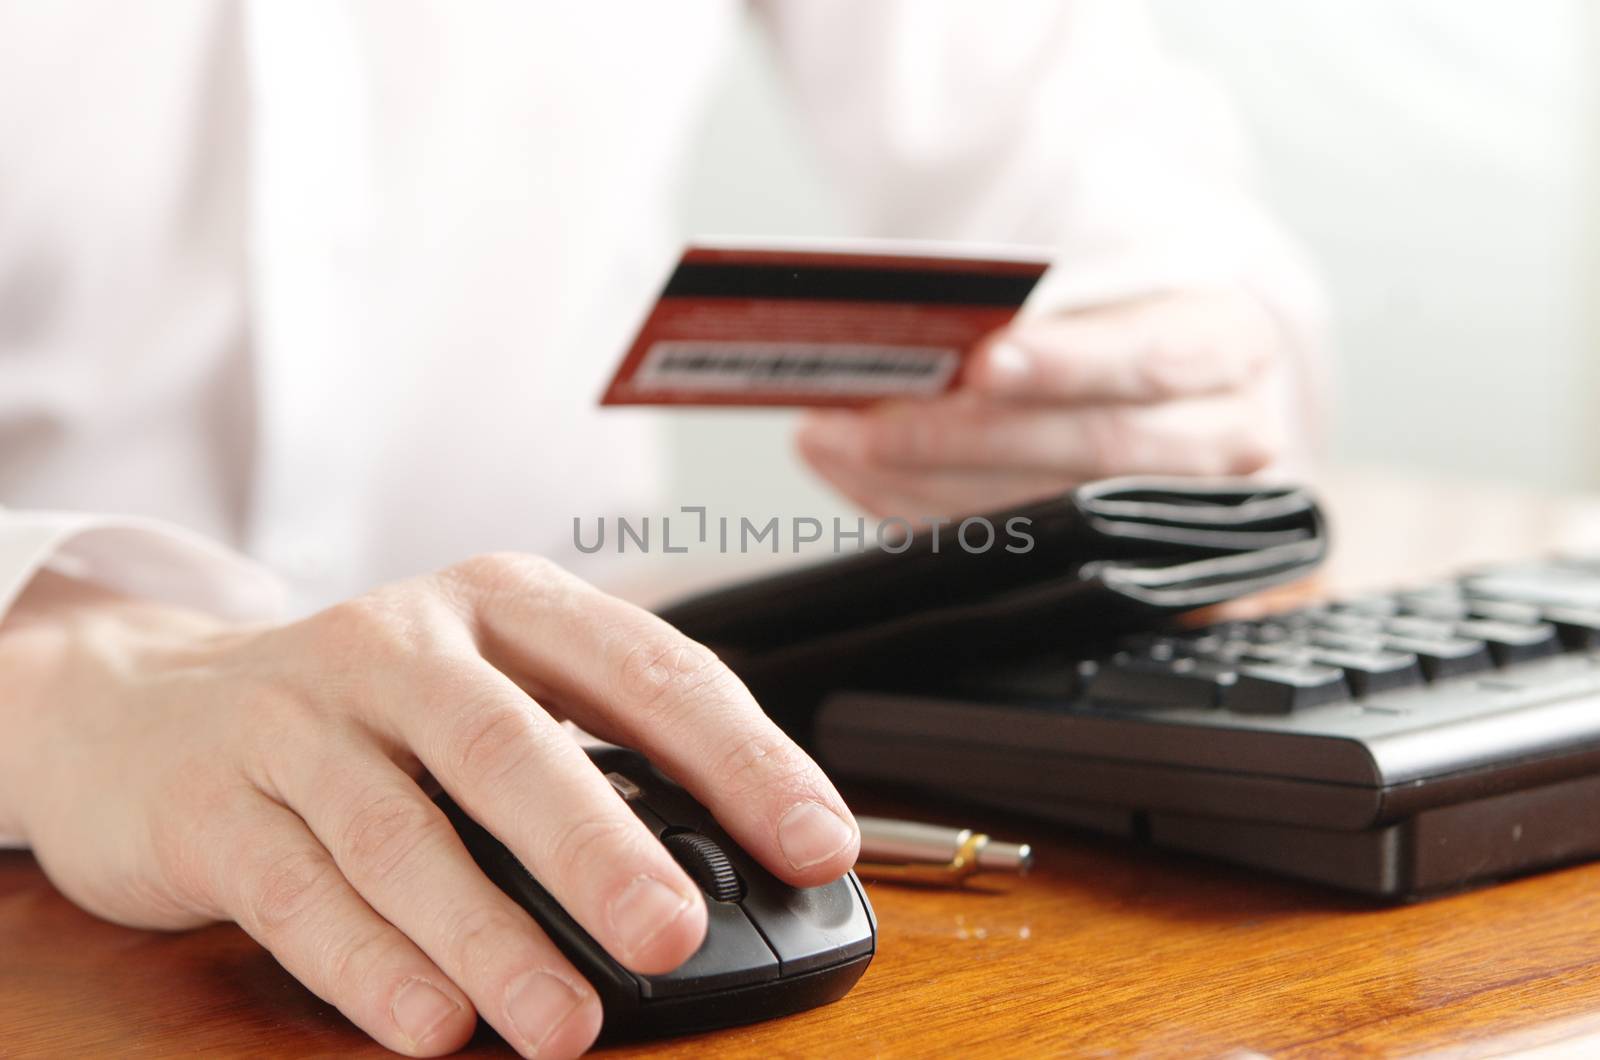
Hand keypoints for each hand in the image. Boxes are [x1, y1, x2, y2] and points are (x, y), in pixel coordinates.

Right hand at [0, 561, 858, 1057]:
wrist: (142, 709)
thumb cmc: (362, 714)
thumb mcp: (482, 692)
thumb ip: (587, 761)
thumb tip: (724, 868)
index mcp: (501, 604)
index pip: (642, 666)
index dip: (739, 755)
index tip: (813, 839)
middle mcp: (400, 644)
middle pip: (508, 743)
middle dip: (601, 845)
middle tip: (676, 931)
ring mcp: (298, 720)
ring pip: (401, 833)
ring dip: (492, 936)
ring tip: (569, 1023)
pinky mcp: (212, 803)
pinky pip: (299, 893)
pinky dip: (372, 967)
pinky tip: (435, 1026)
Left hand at [796, 288, 1294, 516]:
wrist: (1171, 369)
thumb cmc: (1119, 316)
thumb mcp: (1104, 282)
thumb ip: (1032, 302)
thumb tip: (916, 318)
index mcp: (1228, 342)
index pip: (1150, 359)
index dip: (1064, 365)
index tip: (982, 361)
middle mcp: (1225, 435)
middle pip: (1092, 450)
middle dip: (965, 437)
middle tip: (868, 420)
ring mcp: (1185, 511)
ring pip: (1047, 511)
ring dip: (923, 479)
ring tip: (838, 443)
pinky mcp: (1125, 558)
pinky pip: (1019, 546)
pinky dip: (927, 509)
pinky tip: (865, 477)